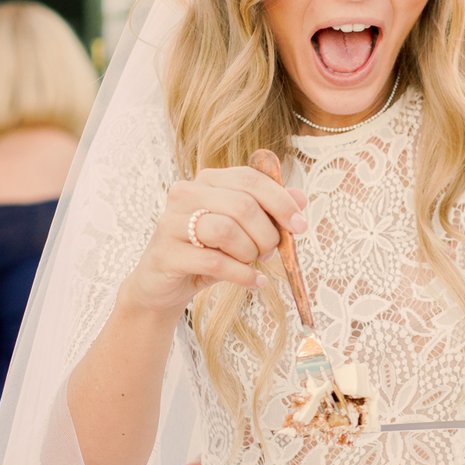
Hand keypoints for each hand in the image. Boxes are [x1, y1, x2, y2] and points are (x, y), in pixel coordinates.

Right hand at [124, 158, 306, 318]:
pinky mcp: (167, 253)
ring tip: (253, 264)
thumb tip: (301, 197)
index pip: (250, 179)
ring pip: (226, 230)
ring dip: (250, 253)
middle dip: (266, 233)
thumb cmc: (207, 254)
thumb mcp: (242, 232)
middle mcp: (186, 194)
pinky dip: (242, 274)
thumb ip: (269, 213)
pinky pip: (214, 261)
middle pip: (242, 205)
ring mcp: (172, 222)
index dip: (280, 201)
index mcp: (207, 181)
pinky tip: (255, 282)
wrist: (164, 286)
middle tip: (270, 252)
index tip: (300, 226)